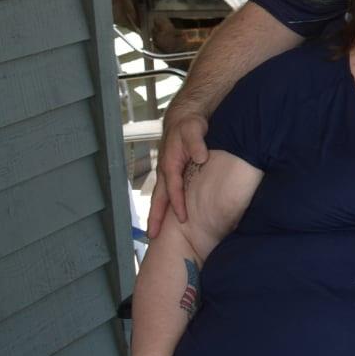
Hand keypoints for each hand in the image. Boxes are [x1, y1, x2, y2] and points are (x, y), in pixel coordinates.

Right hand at [151, 109, 209, 235]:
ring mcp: (166, 173)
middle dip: (156, 218)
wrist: (183, 118)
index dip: (178, 204)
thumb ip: (197, 143)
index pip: (174, 189)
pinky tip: (168, 217)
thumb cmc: (190, 124)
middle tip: (152, 237)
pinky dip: (165, 206)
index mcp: (170, 164)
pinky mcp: (170, 173)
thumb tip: (201, 158)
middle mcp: (165, 171)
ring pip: (160, 197)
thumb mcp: (195, 130)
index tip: (183, 219)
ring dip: (157, 215)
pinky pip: (166, 193)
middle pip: (159, 198)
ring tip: (154, 233)